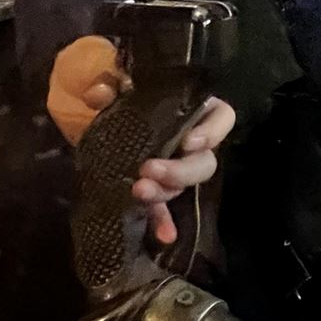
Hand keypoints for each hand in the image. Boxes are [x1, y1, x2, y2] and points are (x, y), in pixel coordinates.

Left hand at [47, 34, 235, 245]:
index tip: (188, 141)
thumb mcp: (116, 87)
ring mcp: (175, 169)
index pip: (222, 117)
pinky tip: (163, 236)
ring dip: (164, 192)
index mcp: (191, 110)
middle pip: (204, 162)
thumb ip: (110, 84)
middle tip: (150, 170)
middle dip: (180, 171)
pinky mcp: (157, 191)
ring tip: (138, 191)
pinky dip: (163, 221)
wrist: (102, 122)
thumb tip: (98, 92)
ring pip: (182, 186)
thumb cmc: (122, 97)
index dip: (213, 131)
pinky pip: (165, 209)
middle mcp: (191, 143)